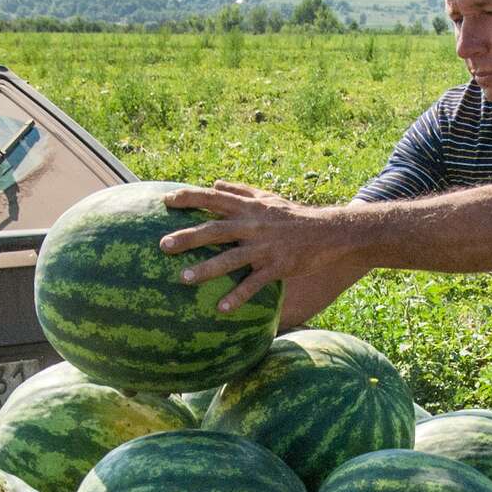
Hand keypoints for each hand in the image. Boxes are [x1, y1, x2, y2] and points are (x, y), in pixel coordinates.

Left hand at [160, 182, 350, 312]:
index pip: (213, 198)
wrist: (328, 232)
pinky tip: (221, 308)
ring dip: (206, 269)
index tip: (166, 201)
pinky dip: (238, 296)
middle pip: (215, 229)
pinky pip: (254, 283)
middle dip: (188, 237)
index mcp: (248, 208)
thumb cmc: (293, 215)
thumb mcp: (267, 198)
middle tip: (163, 245)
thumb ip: (240, 191)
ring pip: (231, 258)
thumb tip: (215, 183)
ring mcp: (264, 247)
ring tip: (183, 278)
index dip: (190, 197)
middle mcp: (252, 225)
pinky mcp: (277, 267)